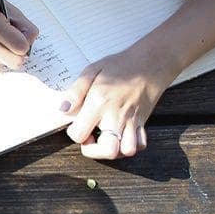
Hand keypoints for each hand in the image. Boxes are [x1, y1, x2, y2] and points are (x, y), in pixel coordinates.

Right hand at [0, 0, 39, 69]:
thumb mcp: (6, 5)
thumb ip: (23, 26)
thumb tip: (29, 45)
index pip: (21, 47)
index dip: (26, 42)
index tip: (22, 35)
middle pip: (14, 62)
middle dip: (18, 52)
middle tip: (14, 41)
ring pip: (1, 64)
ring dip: (2, 52)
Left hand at [62, 44, 177, 159]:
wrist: (151, 62)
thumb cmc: (120, 66)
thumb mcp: (91, 71)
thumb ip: (75, 91)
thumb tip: (64, 109)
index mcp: (100, 103)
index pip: (80, 133)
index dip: (74, 133)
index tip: (75, 125)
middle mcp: (117, 115)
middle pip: (108, 150)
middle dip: (94, 151)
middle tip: (90, 138)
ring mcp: (132, 121)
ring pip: (127, 151)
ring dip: (113, 151)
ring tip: (105, 139)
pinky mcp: (142, 122)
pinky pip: (140, 144)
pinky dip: (130, 146)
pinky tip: (120, 136)